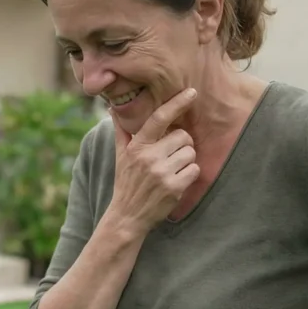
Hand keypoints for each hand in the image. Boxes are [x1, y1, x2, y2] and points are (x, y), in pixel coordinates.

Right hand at [106, 89, 200, 234]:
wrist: (127, 216)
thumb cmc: (126, 182)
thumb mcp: (120, 156)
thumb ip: (121, 131)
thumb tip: (113, 109)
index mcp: (137, 146)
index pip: (159, 119)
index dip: (177, 103)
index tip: (192, 92)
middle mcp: (149, 157)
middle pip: (183, 136)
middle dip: (182, 145)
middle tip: (171, 156)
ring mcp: (162, 173)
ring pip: (191, 153)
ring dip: (186, 160)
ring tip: (171, 170)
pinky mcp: (174, 187)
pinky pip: (194, 170)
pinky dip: (189, 175)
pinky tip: (176, 181)